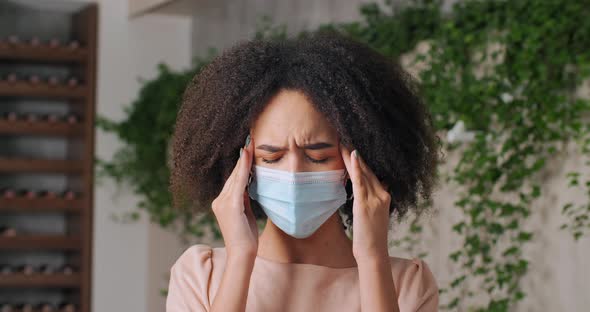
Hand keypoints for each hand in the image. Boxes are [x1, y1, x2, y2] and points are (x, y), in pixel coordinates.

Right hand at [211, 135, 257, 257]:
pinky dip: (243, 168)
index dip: (241, 165)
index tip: (247, 150)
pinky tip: (247, 156)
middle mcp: (219, 201)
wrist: (242, 253)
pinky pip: (239, 182)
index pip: (233, 181)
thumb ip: (243, 200)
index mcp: (221, 203)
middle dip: (242, 159)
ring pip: (235, 177)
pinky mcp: (230, 205)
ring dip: (244, 159)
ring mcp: (223, 203)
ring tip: (250, 144)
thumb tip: (247, 186)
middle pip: (233, 176)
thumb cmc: (246, 237)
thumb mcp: (245, 214)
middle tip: (250, 140)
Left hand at [340, 144, 390, 261]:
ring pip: (363, 172)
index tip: (352, 147)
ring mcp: (376, 199)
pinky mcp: (366, 204)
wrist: (373, 253)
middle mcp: (383, 194)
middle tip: (345, 138)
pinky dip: (356, 168)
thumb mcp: (374, 215)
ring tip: (343, 142)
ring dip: (352, 156)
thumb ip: (371, 200)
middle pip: (368, 169)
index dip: (362, 160)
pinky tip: (352, 155)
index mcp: (385, 196)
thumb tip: (365, 188)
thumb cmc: (370, 236)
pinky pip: (360, 182)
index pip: (372, 173)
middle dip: (355, 154)